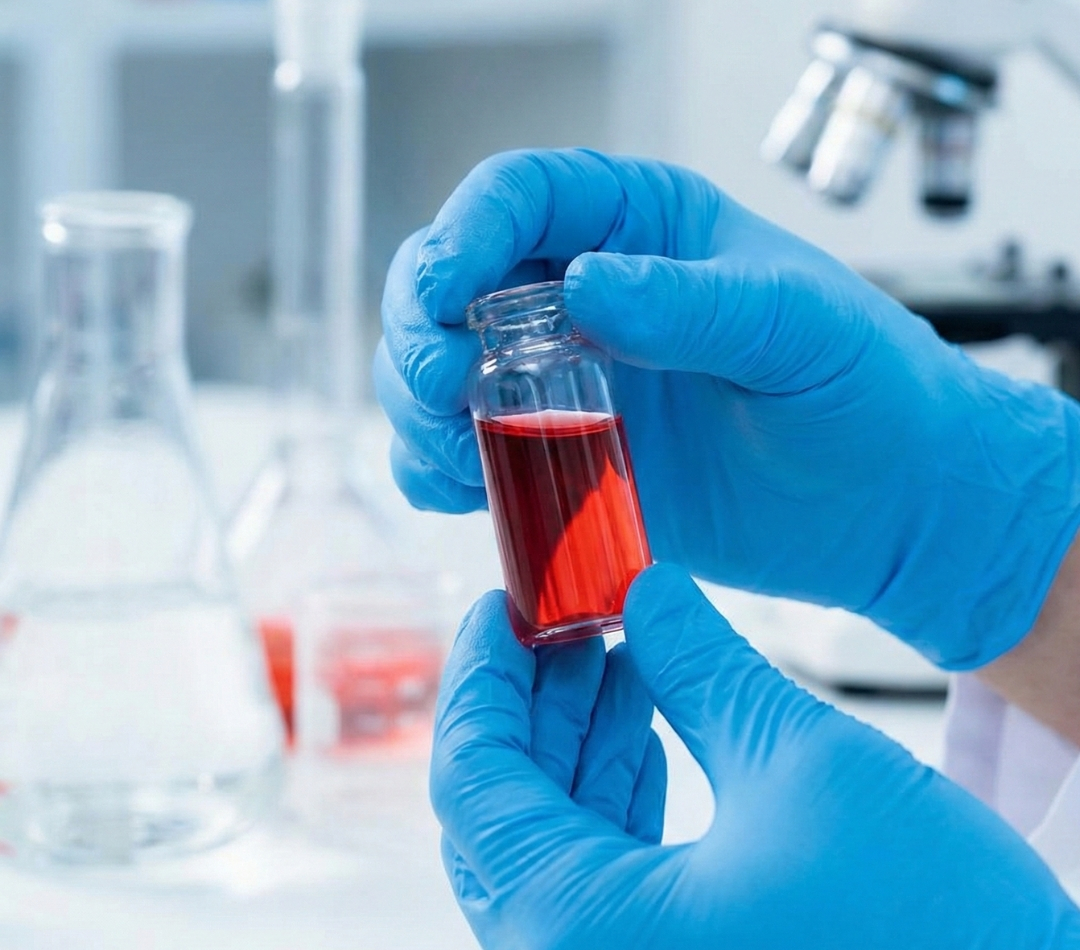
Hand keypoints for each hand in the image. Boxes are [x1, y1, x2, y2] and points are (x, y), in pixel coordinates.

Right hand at [376, 149, 1079, 667]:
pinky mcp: (568, 460)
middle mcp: (587, 297)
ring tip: (453, 451)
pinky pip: (472, 457)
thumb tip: (584, 286)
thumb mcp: (796, 324)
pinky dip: (440, 472)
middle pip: (452, 282)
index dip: (464, 231)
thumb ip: (694, 302)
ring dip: (417, 405)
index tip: (446, 288)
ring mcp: (570, 381)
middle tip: (440, 378)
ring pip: (443, 371)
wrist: (892, 505)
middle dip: (419, 325)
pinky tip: (462, 489)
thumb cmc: (867, 388)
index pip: (520, 197)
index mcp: (641, 228)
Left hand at [433, 564, 1079, 948]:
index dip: (478, 677)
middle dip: (534, 704)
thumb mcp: (801, 762)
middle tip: (568, 620)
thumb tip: (645, 591)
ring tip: (618, 657)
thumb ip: (701, 664)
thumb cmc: (931, 929)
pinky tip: (650, 727)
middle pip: (503, 813)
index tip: (500, 606)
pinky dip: (615, 798)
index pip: (472, 781)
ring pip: (553, 846)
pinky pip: (603, 882)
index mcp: (581, 930)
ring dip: (577, 745)